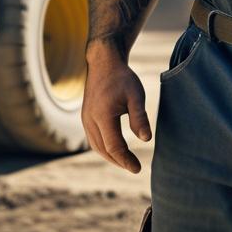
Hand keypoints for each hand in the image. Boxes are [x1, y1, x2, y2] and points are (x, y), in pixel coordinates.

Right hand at [81, 43, 152, 173]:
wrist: (103, 63)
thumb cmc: (122, 78)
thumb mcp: (136, 95)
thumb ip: (140, 117)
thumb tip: (146, 140)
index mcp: (102, 116)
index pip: (114, 147)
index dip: (126, 160)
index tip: (138, 168)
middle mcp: (90, 120)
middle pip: (103, 150)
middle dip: (119, 162)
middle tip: (135, 167)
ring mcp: (85, 119)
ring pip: (96, 146)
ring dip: (110, 157)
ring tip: (126, 162)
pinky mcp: (86, 117)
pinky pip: (93, 139)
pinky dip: (104, 148)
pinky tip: (115, 149)